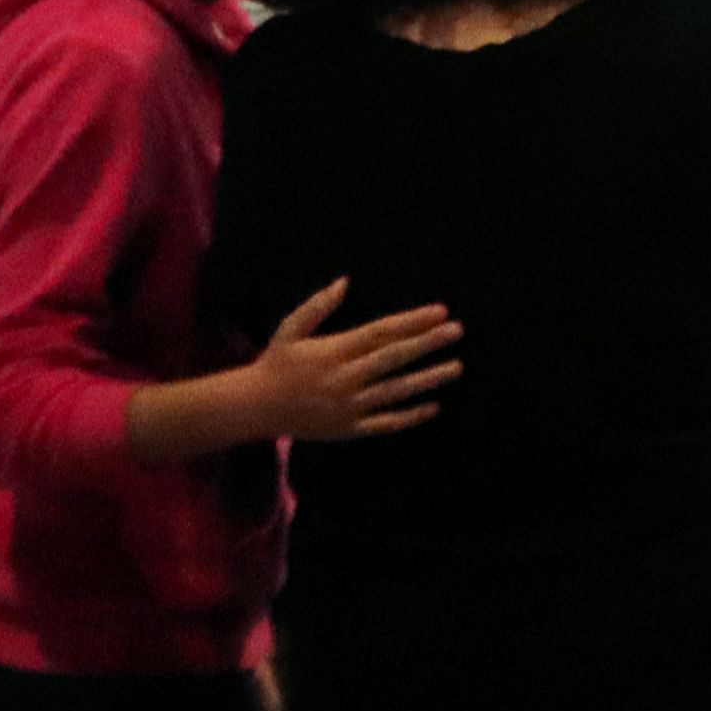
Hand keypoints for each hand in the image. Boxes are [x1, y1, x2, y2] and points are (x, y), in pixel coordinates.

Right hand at [240, 281, 461, 442]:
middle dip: (427, 343)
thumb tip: (344, 281)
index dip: (411, 321)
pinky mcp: (348, 428)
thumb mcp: (291, 329)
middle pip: (393, 358)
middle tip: (457, 330)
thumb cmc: (275, 363)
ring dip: (427, 379)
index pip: (380, 333)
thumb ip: (318, 306)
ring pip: (394, 391)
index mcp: (333, 351)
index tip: (440, 311)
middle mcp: (344, 378)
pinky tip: (433, 407)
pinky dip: (409, 417)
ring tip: (456, 366)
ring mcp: (347, 405)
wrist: (252, 408)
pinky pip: (384, 423)